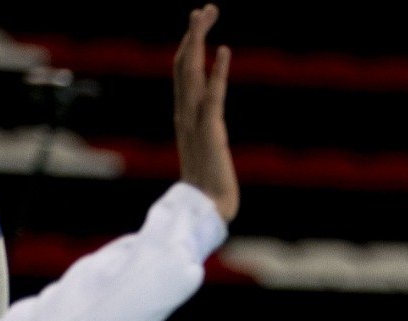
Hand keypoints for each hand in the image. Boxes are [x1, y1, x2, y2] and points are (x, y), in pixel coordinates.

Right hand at [174, 5, 237, 222]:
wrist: (206, 213)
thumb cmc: (207, 189)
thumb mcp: (205, 152)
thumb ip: (204, 136)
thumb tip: (207, 130)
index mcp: (183, 116)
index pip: (182, 72)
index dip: (189, 45)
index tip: (199, 22)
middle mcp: (184, 114)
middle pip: (183, 63)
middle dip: (193, 33)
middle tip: (205, 8)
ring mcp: (194, 122)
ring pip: (191, 72)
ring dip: (198, 40)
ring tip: (206, 14)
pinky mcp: (210, 133)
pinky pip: (213, 97)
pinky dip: (218, 73)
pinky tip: (225, 51)